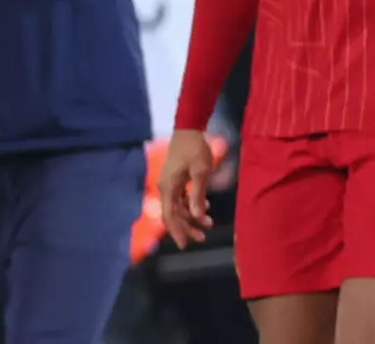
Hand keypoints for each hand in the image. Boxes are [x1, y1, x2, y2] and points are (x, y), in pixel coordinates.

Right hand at [157, 130, 215, 248]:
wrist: (189, 129)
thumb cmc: (195, 149)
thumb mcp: (200, 173)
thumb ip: (197, 195)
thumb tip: (195, 216)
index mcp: (168, 187)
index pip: (170, 216)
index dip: (177, 232)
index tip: (184, 246)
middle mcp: (165, 187)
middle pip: (173, 214)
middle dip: (187, 228)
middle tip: (203, 238)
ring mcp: (169, 183)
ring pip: (178, 207)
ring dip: (192, 216)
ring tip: (209, 223)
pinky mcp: (175, 178)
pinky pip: (181, 198)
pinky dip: (191, 205)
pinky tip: (206, 207)